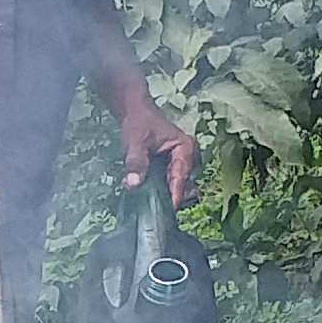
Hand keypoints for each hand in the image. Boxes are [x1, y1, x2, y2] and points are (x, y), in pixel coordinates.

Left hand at [116, 90, 200, 205]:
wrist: (135, 112)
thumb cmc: (139, 121)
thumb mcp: (135, 141)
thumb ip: (135, 162)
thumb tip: (133, 183)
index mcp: (186, 148)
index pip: (181, 176)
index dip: (174, 194)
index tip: (168, 209)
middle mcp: (188, 157)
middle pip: (180, 184)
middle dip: (167, 197)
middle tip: (154, 210)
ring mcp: (181, 163)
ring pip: (174, 186)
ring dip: (162, 195)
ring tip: (150, 205)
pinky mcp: (171, 168)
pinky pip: (168, 183)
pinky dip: (159, 190)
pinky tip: (148, 197)